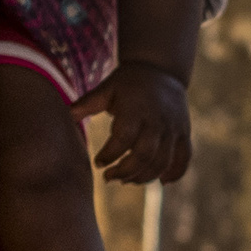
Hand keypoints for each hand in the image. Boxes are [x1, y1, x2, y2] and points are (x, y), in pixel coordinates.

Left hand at [90, 65, 194, 185]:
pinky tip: (161, 182)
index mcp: (135, 109)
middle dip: (125, 172)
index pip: (123, 139)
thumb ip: (87, 103)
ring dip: (144, 177)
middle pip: (144, 156)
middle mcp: (157, 120)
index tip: (97, 163)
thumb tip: (66, 115)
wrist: (161, 69)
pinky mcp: (184, 133)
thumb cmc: (127, 82)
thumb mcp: (106, 88)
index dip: (109, 155)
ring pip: (162, 162)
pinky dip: (174, 174)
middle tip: (109, 178)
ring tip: (126, 181)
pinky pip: (184, 159)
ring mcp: (173, 128)